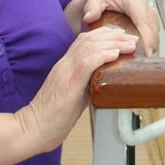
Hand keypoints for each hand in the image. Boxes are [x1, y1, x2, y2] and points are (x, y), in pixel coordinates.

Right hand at [16, 27, 137, 152]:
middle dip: (113, 36)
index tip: (121, 37)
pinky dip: (102, 56)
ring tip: (129, 44)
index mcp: (65, 66)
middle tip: (131, 38)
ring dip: (113, 43)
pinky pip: (86, 63)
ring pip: (89, 47)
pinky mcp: (68, 84)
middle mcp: (64, 64)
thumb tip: (104, 83)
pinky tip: (114, 54)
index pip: (84, 40)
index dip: (104, 35)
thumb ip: (86, 85)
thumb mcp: (73, 95)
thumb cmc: (52, 117)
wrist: (33, 129)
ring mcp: (65, 72)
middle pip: (89, 39)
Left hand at [82, 0, 158, 55]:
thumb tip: (89, 17)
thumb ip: (92, 7)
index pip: (143, 19)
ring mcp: (150, 15)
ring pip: (156, 33)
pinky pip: (153, 35)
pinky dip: (149, 45)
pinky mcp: (150, 22)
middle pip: (153, 29)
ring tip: (143, 62)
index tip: (147, 51)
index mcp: (134, 1)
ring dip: (151, 47)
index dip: (147, 36)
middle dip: (151, 46)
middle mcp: (145, 7)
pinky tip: (142, 56)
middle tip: (144, 62)